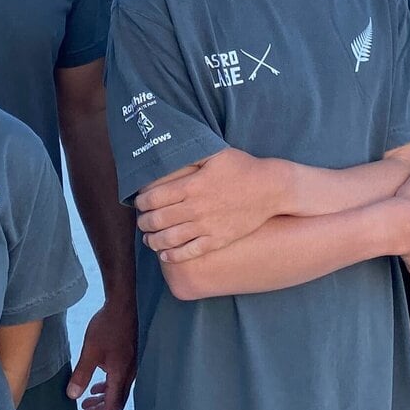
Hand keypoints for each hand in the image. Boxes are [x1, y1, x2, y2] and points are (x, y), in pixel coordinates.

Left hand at [67, 297, 137, 409]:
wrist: (125, 305)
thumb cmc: (108, 326)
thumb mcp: (90, 351)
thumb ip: (82, 374)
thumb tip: (72, 396)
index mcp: (120, 375)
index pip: (112, 405)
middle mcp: (129, 374)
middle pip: (115, 401)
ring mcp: (131, 366)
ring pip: (117, 390)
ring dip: (102, 399)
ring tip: (87, 402)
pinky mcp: (129, 358)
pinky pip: (119, 380)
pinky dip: (107, 387)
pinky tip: (97, 385)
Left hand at [134, 149, 283, 263]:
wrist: (270, 190)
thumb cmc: (241, 168)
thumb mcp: (214, 154)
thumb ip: (188, 155)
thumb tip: (165, 154)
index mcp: (192, 186)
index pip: (153, 198)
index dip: (141, 202)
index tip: (139, 202)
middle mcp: (196, 208)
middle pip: (157, 220)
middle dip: (143, 221)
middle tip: (141, 220)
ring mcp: (207, 227)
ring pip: (169, 239)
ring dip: (152, 240)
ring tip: (148, 238)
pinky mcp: (217, 240)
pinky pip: (189, 252)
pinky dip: (172, 255)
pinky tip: (165, 254)